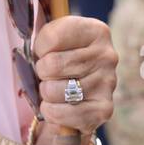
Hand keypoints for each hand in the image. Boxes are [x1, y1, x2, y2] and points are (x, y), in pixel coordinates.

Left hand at [32, 14, 117, 135]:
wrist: (79, 89)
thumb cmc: (63, 58)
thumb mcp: (55, 39)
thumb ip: (44, 40)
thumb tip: (35, 57)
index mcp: (96, 31)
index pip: (52, 37)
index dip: (40, 48)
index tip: (46, 52)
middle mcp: (107, 56)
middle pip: (52, 65)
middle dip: (42, 72)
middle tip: (49, 74)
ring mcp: (108, 83)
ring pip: (54, 90)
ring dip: (45, 92)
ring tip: (54, 88)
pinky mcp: (104, 110)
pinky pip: (62, 113)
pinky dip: (51, 111)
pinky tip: (55, 105)